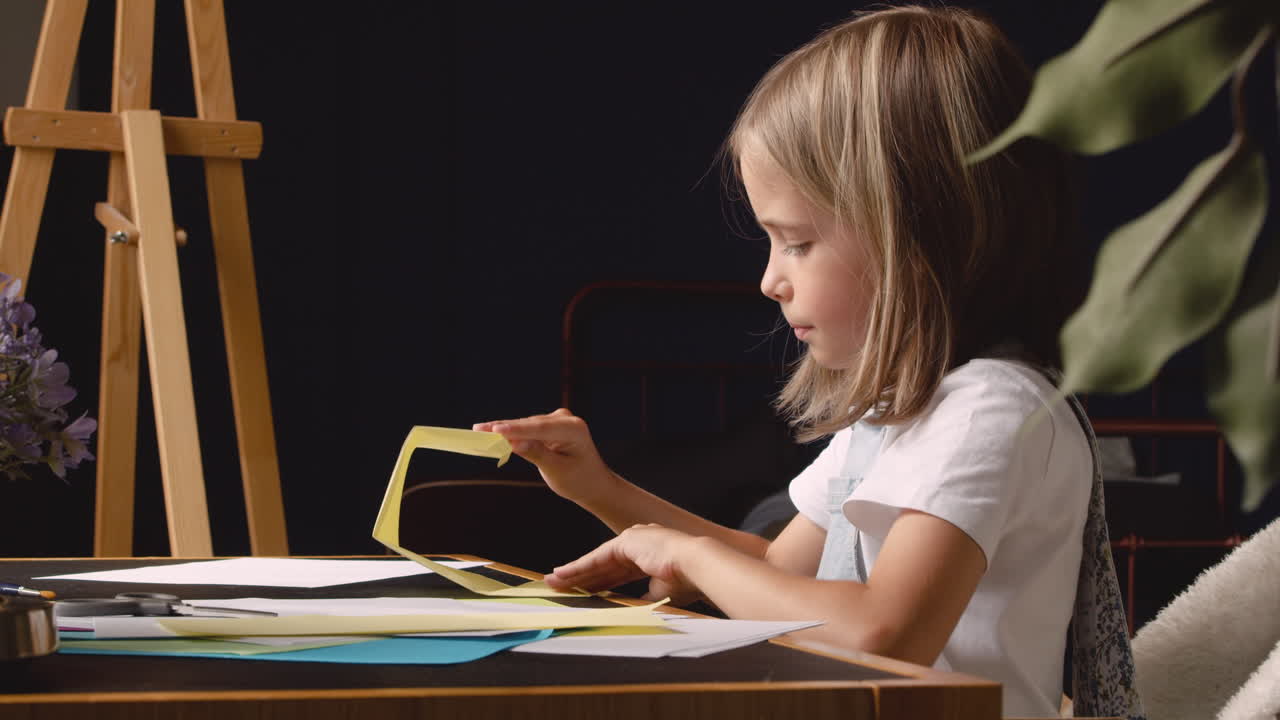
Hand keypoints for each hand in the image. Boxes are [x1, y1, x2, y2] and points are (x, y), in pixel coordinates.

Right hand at [473, 409, 617, 503]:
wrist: (592, 483)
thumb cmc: (578, 480)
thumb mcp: (556, 471)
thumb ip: (536, 454)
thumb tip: (513, 443)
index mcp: (573, 429)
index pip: (539, 428)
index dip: (515, 429)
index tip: (495, 429)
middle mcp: (566, 419)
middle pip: (529, 425)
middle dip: (504, 428)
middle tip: (477, 429)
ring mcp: (558, 420)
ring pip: (525, 425)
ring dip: (504, 429)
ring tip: (479, 431)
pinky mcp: (550, 424)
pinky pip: (527, 428)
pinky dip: (512, 433)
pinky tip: (491, 432)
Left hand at [544, 524, 701, 602]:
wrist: (696, 566)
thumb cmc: (688, 581)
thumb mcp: (661, 594)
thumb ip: (644, 599)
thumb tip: (633, 611)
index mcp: (651, 556)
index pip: (620, 573)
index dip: (602, 583)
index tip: (589, 592)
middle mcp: (640, 544)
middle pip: (604, 566)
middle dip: (583, 578)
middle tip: (563, 587)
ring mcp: (631, 541)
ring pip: (595, 562)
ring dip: (574, 573)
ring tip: (554, 583)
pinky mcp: (623, 542)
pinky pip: (595, 559)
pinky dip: (577, 568)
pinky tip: (562, 575)